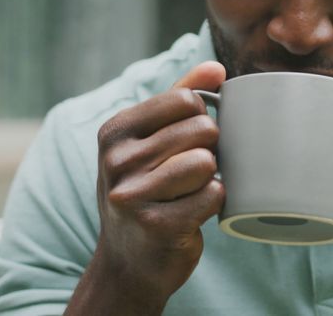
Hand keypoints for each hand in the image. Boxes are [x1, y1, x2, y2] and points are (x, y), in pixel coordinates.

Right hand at [84, 62, 226, 308]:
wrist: (128, 264)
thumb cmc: (146, 193)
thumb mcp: (149, 142)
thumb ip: (180, 98)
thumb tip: (217, 67)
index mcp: (115, 131)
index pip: (186, 100)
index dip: (200, 119)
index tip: (187, 141)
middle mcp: (117, 159)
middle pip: (201, 129)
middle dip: (210, 148)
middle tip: (190, 171)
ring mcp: (133, 195)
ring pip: (207, 162)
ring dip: (210, 177)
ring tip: (189, 191)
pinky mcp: (157, 226)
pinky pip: (213, 195)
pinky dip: (212, 204)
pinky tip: (191, 213)